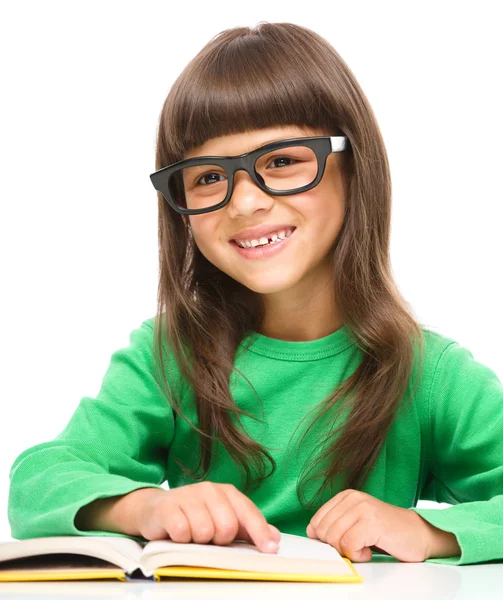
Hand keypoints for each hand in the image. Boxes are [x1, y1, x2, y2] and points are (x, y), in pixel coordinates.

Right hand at [134, 482, 280, 553]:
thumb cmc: (194, 516)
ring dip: (198, 540)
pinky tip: (177, 533)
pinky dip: (181, 540)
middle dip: (220, 540)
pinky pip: (183, 533)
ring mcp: (188, 496)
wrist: (156, 509)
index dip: (260, 533)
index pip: (248, 513)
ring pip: (205, 531)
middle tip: (209, 538)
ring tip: (192, 534)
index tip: (270, 550)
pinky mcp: (168, 507)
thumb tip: (275, 538)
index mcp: (227, 492)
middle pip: (228, 526)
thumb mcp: (222, 519)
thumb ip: (248, 528)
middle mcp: (209, 490)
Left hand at [306, 489, 437, 562]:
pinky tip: (369, 551)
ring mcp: (363, 508)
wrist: (418, 534)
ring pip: (334, 539)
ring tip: (363, 548)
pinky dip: (357, 555)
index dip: (324, 540)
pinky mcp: (372, 522)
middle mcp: (353, 498)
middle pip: (323, 531)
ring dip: (348, 552)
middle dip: (336, 547)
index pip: (316, 521)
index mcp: (346, 496)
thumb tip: (311, 532)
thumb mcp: (356, 523)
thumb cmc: (386, 531)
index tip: (341, 544)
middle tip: (355, 547)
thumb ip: (335, 524)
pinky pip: (349, 546)